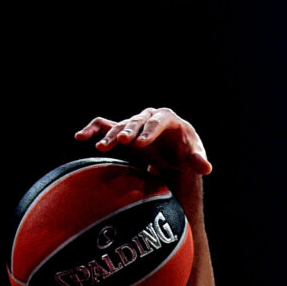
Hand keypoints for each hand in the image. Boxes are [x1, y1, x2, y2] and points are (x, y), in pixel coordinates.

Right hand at [75, 107, 211, 190]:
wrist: (173, 152)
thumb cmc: (186, 153)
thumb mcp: (193, 157)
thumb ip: (198, 161)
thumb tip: (206, 168)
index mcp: (169, 120)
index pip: (158, 122)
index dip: (150, 132)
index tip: (141, 144)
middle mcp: (150, 117)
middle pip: (137, 122)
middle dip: (129, 131)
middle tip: (121, 142)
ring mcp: (135, 123)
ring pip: (120, 125)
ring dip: (110, 135)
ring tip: (102, 148)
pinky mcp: (123, 131)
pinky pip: (105, 126)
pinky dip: (93, 130)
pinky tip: (80, 137)